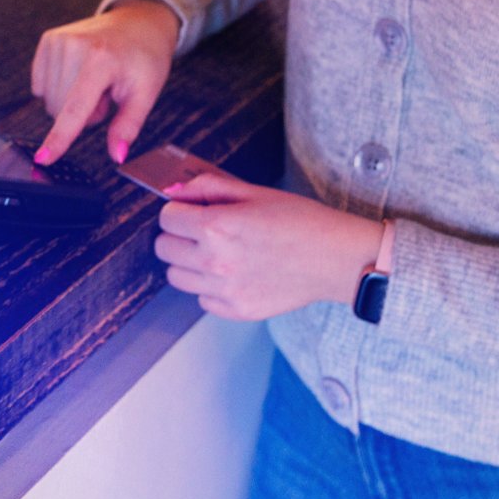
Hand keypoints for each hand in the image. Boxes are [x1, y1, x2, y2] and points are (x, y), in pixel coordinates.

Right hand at [31, 0, 179, 164]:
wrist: (139, 23)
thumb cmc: (144, 58)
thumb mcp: (146, 92)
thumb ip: (128, 126)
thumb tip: (117, 155)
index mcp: (102, 59)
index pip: (76, 108)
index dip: (60, 138)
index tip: (43, 158)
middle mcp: (75, 45)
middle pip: (61, 109)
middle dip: (84, 113)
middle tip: (107, 94)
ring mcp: (58, 39)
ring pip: (49, 101)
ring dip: (72, 101)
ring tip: (96, 81)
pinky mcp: (48, 39)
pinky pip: (41, 86)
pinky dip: (59, 88)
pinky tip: (80, 73)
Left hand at [154, 172, 383, 320]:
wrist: (334, 257)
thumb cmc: (299, 220)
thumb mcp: (253, 191)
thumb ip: (208, 187)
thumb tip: (175, 193)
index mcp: (217, 226)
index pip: (166, 218)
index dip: (178, 210)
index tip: (192, 210)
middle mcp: (214, 261)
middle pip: (164, 248)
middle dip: (178, 234)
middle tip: (202, 230)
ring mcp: (224, 290)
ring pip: (176, 276)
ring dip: (188, 262)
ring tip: (217, 252)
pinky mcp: (236, 310)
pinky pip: (201, 299)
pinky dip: (209, 286)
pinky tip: (233, 273)